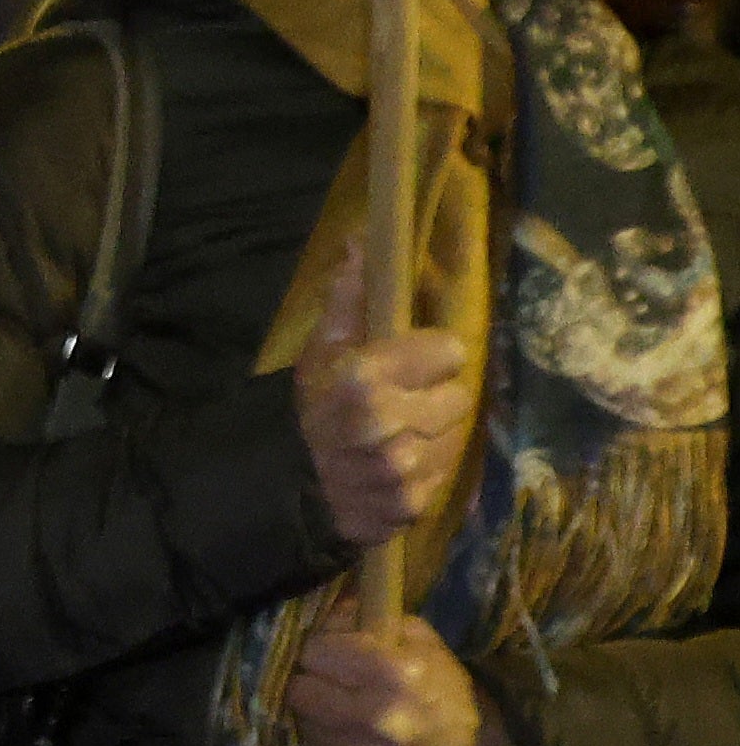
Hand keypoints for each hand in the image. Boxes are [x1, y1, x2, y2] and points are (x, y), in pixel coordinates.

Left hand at [283, 599, 514, 745]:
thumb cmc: (443, 696)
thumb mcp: (426, 647)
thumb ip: (376, 620)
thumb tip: (331, 607)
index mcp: (396, 676)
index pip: (315, 651)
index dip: (321, 646)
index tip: (333, 648)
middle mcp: (373, 718)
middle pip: (298, 687)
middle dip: (310, 677)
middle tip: (331, 677)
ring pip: (300, 718)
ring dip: (313, 709)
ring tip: (342, 705)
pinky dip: (321, 736)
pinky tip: (346, 732)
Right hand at [294, 241, 473, 551]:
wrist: (285, 484)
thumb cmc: (312, 406)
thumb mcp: (322, 349)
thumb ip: (349, 299)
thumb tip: (360, 241)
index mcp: (365, 377)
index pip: (451, 350)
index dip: (431, 356)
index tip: (409, 363)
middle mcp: (387, 424)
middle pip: (460, 397)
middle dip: (433, 399)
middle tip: (401, 405)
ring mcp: (401, 469)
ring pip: (456, 437)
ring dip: (432, 437)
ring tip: (397, 438)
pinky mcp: (411, 504)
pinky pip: (445, 476)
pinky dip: (426, 474)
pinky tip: (396, 470)